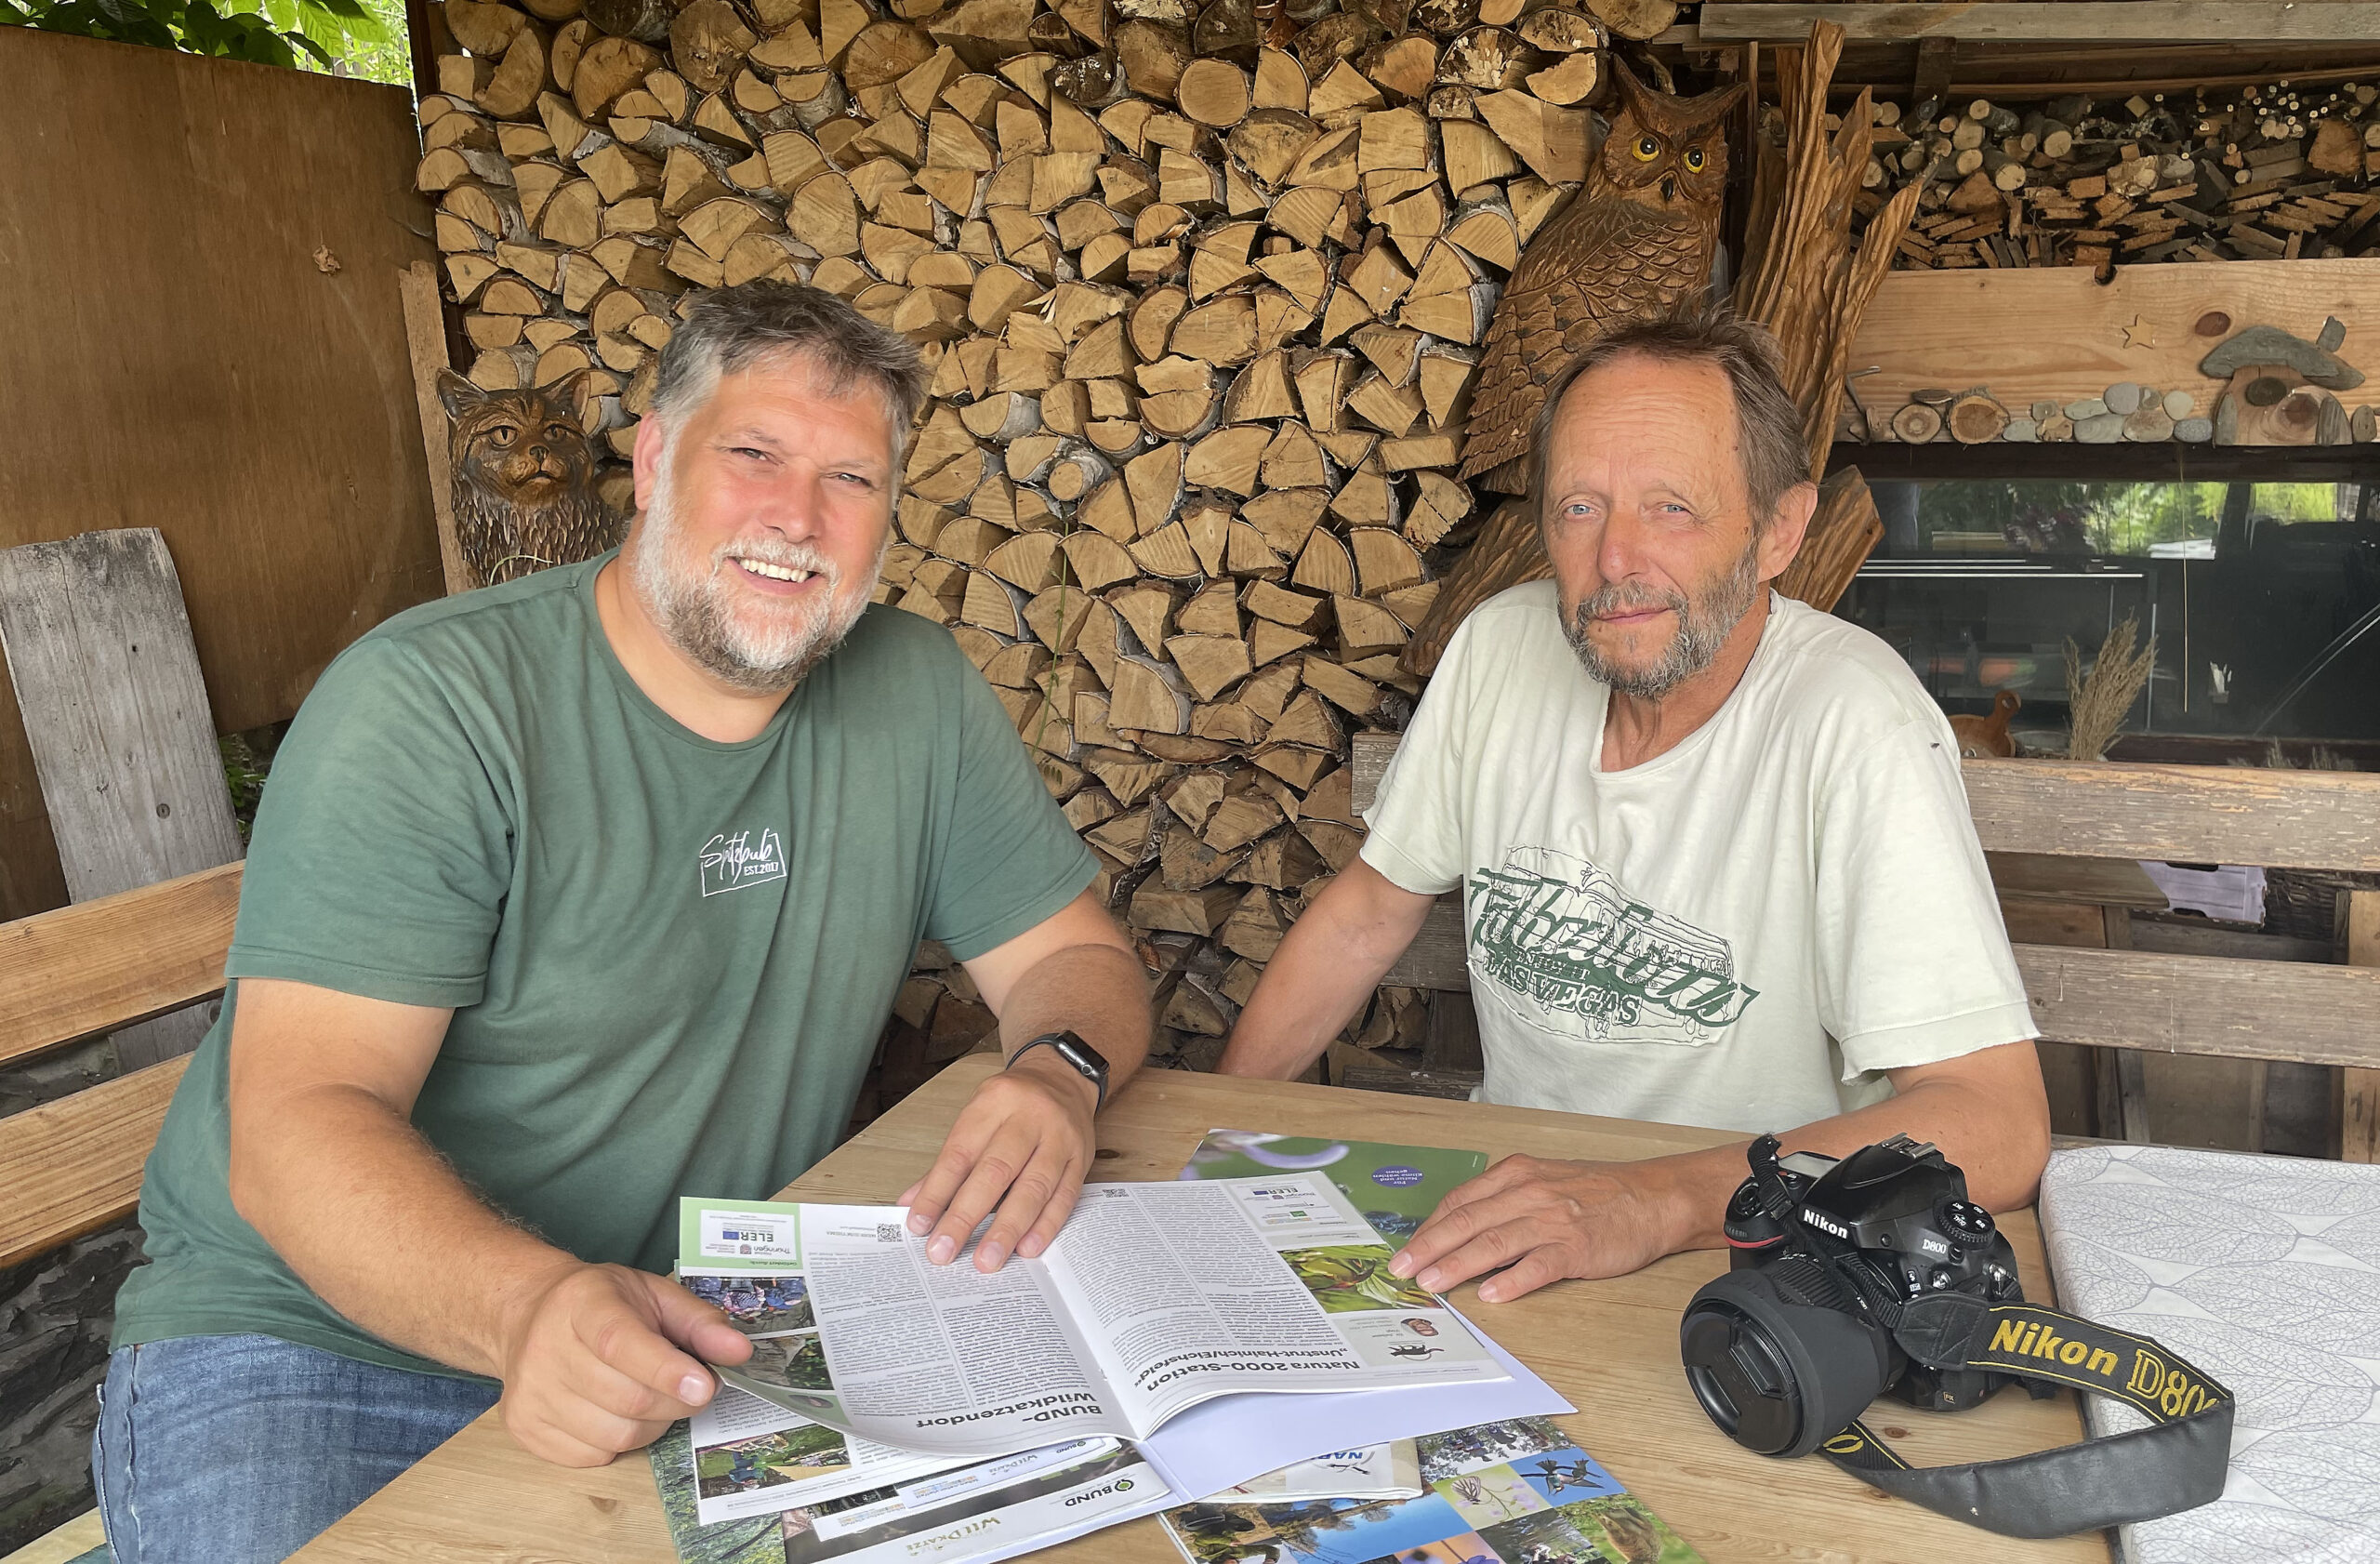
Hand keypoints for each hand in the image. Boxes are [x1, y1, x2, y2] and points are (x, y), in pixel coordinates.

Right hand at [495, 1262, 752, 1465]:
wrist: (530, 1314)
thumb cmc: (603, 1304)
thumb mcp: (654, 1294)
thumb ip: (700, 1322)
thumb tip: (739, 1352)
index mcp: (582, 1303)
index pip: (620, 1343)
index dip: (665, 1370)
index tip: (705, 1386)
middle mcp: (545, 1348)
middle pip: (626, 1399)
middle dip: (676, 1401)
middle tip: (692, 1387)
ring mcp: (530, 1392)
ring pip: (615, 1436)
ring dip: (652, 1425)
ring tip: (651, 1396)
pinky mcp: (523, 1427)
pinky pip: (592, 1456)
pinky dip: (619, 1443)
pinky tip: (616, 1411)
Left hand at [899, 1051, 1096, 1272]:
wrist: (1064, 1078)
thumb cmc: (1013, 1105)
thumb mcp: (977, 1118)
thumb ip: (948, 1164)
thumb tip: (913, 1205)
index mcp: (994, 1102)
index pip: (960, 1153)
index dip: (937, 1191)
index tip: (920, 1225)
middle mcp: (1029, 1117)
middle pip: (995, 1170)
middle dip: (967, 1215)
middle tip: (945, 1250)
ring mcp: (1060, 1138)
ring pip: (1034, 1186)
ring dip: (1008, 1227)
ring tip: (987, 1259)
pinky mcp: (1082, 1159)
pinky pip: (1065, 1196)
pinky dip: (1045, 1225)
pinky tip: (1026, 1248)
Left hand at [1387, 1155, 1685, 1302]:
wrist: (1652, 1197)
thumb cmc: (1597, 1191)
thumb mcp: (1543, 1180)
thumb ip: (1504, 1200)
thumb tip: (1462, 1231)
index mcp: (1516, 1174)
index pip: (1460, 1202)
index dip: (1429, 1228)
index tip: (1406, 1250)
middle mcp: (1528, 1193)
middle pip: (1467, 1221)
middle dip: (1429, 1247)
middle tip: (1403, 1269)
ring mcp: (1552, 1220)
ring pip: (1493, 1243)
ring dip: (1457, 1264)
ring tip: (1433, 1283)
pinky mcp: (1575, 1248)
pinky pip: (1537, 1266)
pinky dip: (1511, 1281)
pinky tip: (1491, 1294)